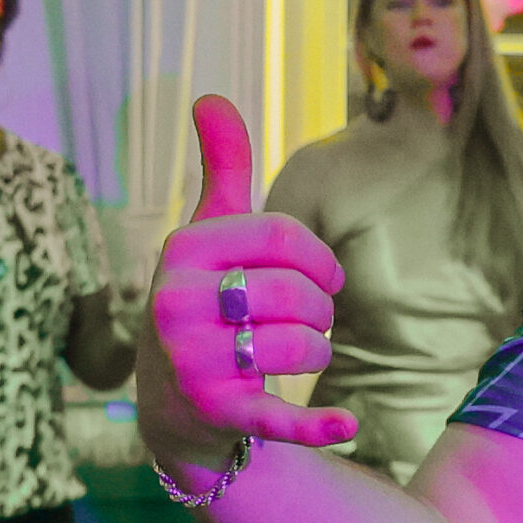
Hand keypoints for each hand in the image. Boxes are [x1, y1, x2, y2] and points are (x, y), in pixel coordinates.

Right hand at [137, 96, 355, 457]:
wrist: (172, 405)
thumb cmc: (206, 301)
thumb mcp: (207, 236)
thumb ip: (221, 170)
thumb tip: (210, 96)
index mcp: (182, 252)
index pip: (284, 235)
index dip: (320, 258)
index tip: (325, 278)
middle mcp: (176, 304)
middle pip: (299, 293)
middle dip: (321, 309)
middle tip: (307, 321)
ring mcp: (194, 362)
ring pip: (304, 345)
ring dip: (319, 351)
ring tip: (295, 354)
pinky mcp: (218, 414)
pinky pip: (281, 416)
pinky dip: (318, 426)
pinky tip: (349, 426)